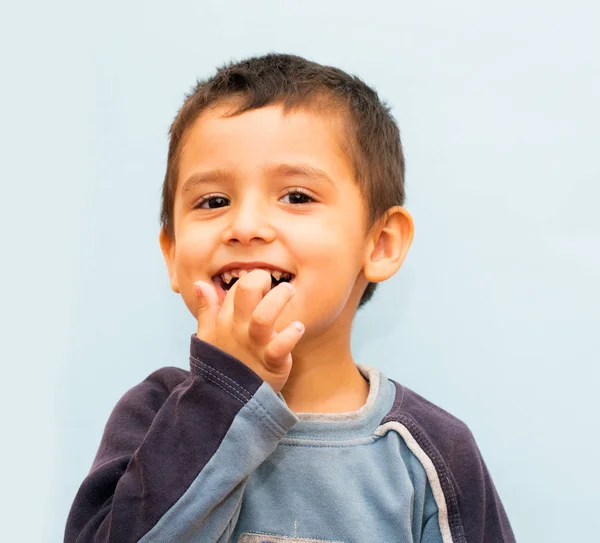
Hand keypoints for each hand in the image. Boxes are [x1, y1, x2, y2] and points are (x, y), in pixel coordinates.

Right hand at [193, 269, 303, 393]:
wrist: (229, 400)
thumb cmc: (224, 362)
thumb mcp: (208, 336)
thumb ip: (206, 309)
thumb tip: (201, 284)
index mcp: (224, 321)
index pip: (236, 289)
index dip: (250, 279)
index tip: (262, 285)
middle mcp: (238, 329)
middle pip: (246, 291)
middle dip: (261, 278)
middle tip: (274, 283)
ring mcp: (255, 345)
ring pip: (264, 316)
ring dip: (279, 299)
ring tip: (289, 291)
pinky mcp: (271, 361)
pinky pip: (280, 346)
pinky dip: (291, 334)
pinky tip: (298, 327)